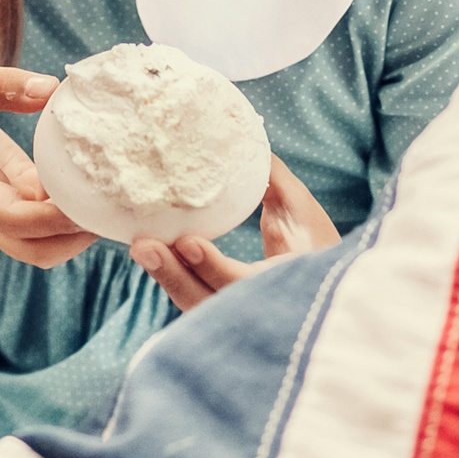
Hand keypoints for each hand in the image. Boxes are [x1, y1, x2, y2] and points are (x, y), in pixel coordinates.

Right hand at [0, 66, 94, 267]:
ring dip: (81, 234)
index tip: (82, 200)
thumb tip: (51, 88)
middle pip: (33, 250)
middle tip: (113, 203)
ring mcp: (4, 221)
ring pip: (47, 250)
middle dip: (76, 237)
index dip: (46, 218)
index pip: (6, 217)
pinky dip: (78, 217)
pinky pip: (52, 230)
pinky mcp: (23, 213)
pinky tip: (103, 189)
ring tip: (113, 199)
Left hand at [131, 156, 337, 309]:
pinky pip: (192, 299)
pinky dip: (172, 278)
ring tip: (140, 246)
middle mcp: (261, 311)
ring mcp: (238, 318)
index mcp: (288, 286)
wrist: (318, 285)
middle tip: (143, 246)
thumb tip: (242, 139)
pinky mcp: (220, 313)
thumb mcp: (301, 209)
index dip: (214, 266)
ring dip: (166, 276)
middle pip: (209, 303)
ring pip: (195, 306)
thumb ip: (272, 179)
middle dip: (174, 275)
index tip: (186, 242)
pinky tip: (151, 253)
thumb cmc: (313, 242)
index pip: (243, 283)